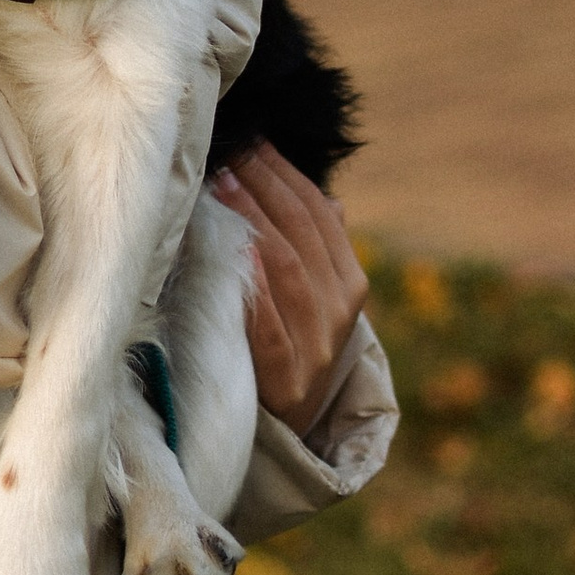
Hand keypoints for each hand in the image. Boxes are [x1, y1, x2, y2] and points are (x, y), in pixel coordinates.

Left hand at [213, 140, 368, 439]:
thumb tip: (331, 199)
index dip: (285, 175)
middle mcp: (341, 312)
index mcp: (351, 284)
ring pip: (287, 270)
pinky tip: (234, 252)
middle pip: (302, 235)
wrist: (286, 431)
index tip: (252, 143)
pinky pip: (269, 327)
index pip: (319, 215)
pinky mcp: (286, 382)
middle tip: (228, 154)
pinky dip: (253, 289)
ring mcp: (317, 349)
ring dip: (253, 222)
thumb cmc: (289, 346)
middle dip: (264, 188)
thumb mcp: (311, 299)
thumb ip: (318, 250)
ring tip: (223, 186)